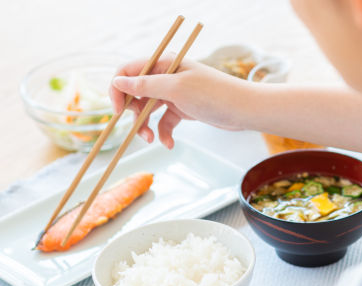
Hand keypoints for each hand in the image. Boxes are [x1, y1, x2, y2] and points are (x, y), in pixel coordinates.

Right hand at [109, 57, 250, 148]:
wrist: (243, 110)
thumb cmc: (213, 94)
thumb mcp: (176, 89)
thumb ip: (146, 85)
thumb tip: (118, 82)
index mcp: (163, 64)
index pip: (128, 72)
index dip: (119, 90)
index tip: (118, 111)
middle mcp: (166, 77)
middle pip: (136, 94)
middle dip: (134, 114)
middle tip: (140, 131)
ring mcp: (174, 94)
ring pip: (148, 110)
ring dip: (146, 127)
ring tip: (152, 140)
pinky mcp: (182, 109)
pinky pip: (164, 122)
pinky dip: (163, 133)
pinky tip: (169, 144)